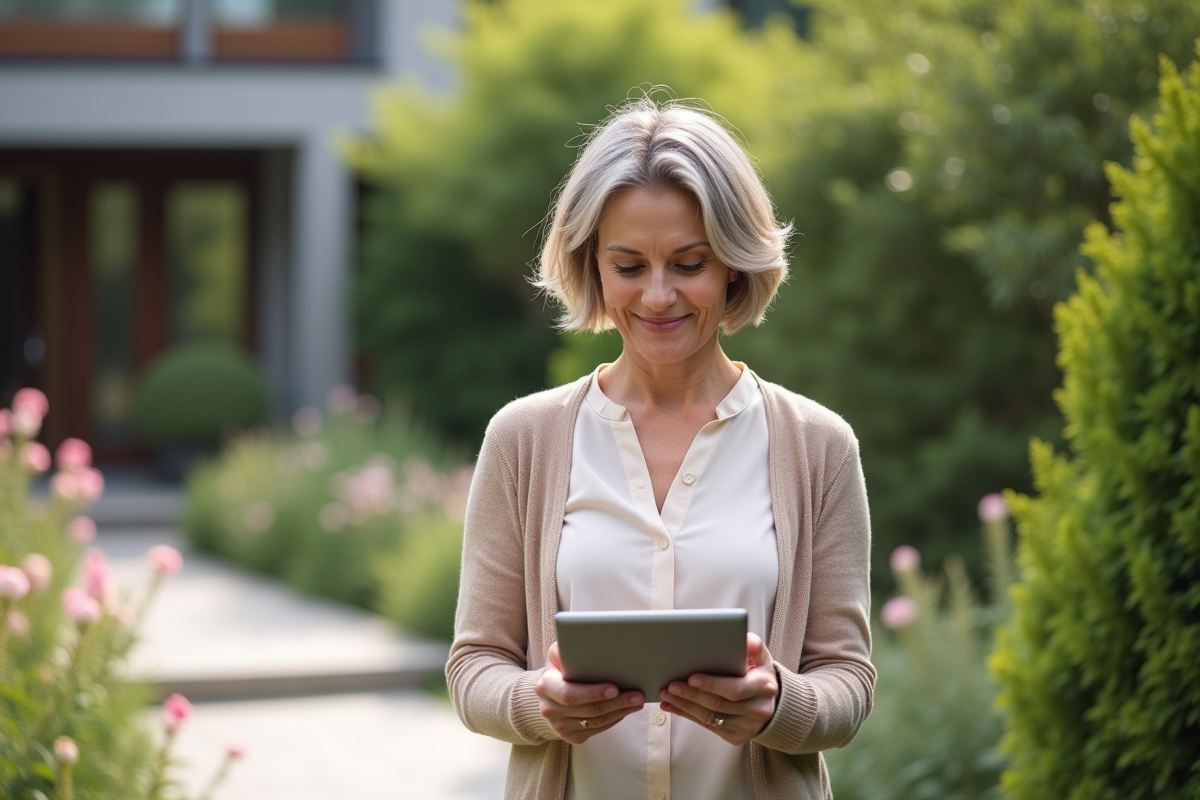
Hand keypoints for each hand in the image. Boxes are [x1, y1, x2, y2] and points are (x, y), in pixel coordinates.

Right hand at [535, 642, 645, 743]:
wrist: (550, 690)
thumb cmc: (561, 666)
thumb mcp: (560, 652)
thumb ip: (570, 646)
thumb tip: (591, 639)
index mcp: (546, 685)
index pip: (570, 694)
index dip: (593, 693)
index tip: (614, 688)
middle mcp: (549, 708)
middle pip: (589, 710)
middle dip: (616, 703)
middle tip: (636, 695)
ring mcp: (559, 725)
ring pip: (596, 721)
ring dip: (620, 711)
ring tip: (637, 701)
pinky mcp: (570, 735)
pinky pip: (597, 730)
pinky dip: (614, 720)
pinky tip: (625, 710)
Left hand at [659, 633, 778, 745]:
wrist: (769, 701)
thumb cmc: (758, 673)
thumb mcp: (760, 656)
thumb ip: (751, 645)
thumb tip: (742, 639)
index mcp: (764, 687)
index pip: (734, 689)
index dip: (711, 685)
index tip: (691, 677)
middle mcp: (758, 710)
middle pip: (718, 704)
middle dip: (691, 695)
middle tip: (671, 686)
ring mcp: (748, 727)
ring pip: (710, 718)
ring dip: (685, 706)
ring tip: (667, 695)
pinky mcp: (737, 737)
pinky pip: (708, 726)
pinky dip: (688, 716)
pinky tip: (674, 706)